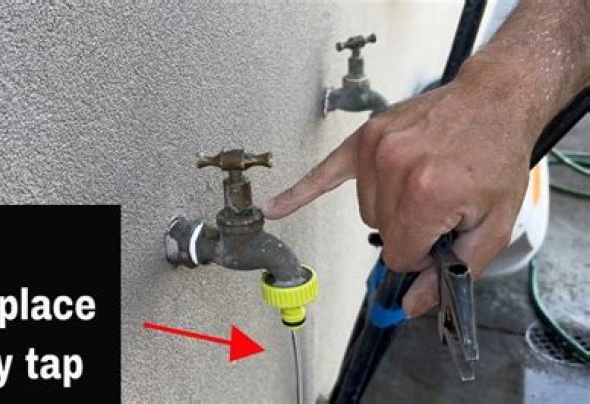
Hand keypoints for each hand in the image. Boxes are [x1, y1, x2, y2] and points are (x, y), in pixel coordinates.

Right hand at [262, 79, 535, 316]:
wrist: (492, 101)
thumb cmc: (495, 157)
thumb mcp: (493, 225)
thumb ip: (453, 271)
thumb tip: (411, 305)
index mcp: (428, 195)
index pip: (398, 254)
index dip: (421, 253)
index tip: (439, 236)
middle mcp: (397, 169)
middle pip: (381, 232)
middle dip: (408, 230)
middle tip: (439, 205)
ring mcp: (377, 150)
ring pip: (365, 210)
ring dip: (387, 209)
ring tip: (421, 183)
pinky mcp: (365, 138)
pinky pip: (324, 172)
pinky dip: (299, 192)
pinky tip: (275, 208)